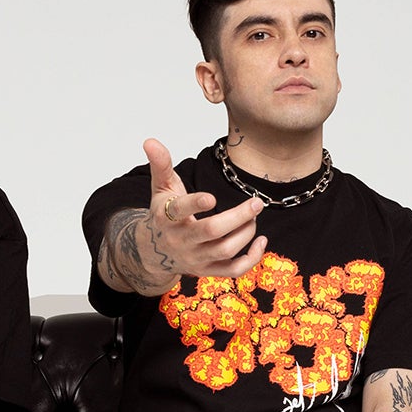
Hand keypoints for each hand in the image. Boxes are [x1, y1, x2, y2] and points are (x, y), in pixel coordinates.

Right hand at [142, 138, 266, 278]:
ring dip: (245, 233)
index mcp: (167, 217)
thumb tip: (150, 141)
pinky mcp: (207, 270)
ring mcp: (195, 257)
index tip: (212, 197)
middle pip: (211, 231)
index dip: (195, 204)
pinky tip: (260, 241)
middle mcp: (181, 240)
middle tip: (256, 203)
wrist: (156, 251)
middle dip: (237, 217)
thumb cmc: (164, 213)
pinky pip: (232, 271)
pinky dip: (251, 259)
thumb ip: (160, 164)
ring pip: (225, 250)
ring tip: (254, 215)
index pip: (179, 211)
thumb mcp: (160, 187)